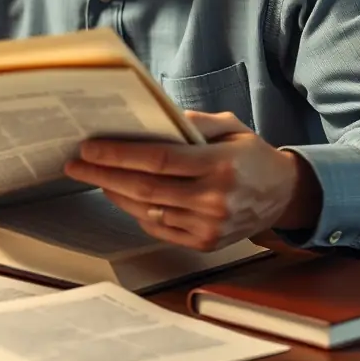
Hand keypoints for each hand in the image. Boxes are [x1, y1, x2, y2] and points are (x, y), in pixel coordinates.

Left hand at [63, 111, 321, 251]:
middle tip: (76, 165)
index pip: (158, 160)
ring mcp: (209, 226)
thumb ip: (192, 121)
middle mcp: (214, 200)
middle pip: (145, 188)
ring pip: (148, 211)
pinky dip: (135, 211)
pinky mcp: (205, 243)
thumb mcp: (229, 126)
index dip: (118, 155)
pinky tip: (121, 195)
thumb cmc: (251, 154)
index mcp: (220, 165)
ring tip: (93, 177)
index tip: (89, 148)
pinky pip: (159, 228)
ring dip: (115, 193)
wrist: (283, 195)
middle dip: (103, 176)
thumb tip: (151, 117)